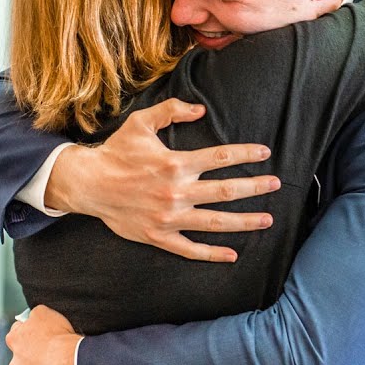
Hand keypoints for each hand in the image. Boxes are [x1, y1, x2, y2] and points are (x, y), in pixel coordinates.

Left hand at [6, 305, 80, 364]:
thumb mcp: (44, 313)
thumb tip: (32, 318)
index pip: (17, 334)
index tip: (42, 336)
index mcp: (14, 340)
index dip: (31, 334)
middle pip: (22, 360)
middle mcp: (14, 364)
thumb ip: (34, 315)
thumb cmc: (58, 338)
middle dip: (34, 359)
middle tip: (52, 357)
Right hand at [43, 98, 278, 262]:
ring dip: (245, 221)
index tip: (264, 154)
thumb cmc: (115, 152)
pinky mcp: (159, 236)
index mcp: (176, 163)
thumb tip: (200, 110)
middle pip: (226, 191)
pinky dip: (212, 253)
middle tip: (276, 185)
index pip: (222, 157)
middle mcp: (177, 192)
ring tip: (267, 220)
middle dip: (255, 188)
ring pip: (216, 222)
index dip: (246, 154)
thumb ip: (171, 111)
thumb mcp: (140, 122)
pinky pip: (190, 249)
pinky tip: (232, 254)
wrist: (88, 184)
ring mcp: (169, 218)